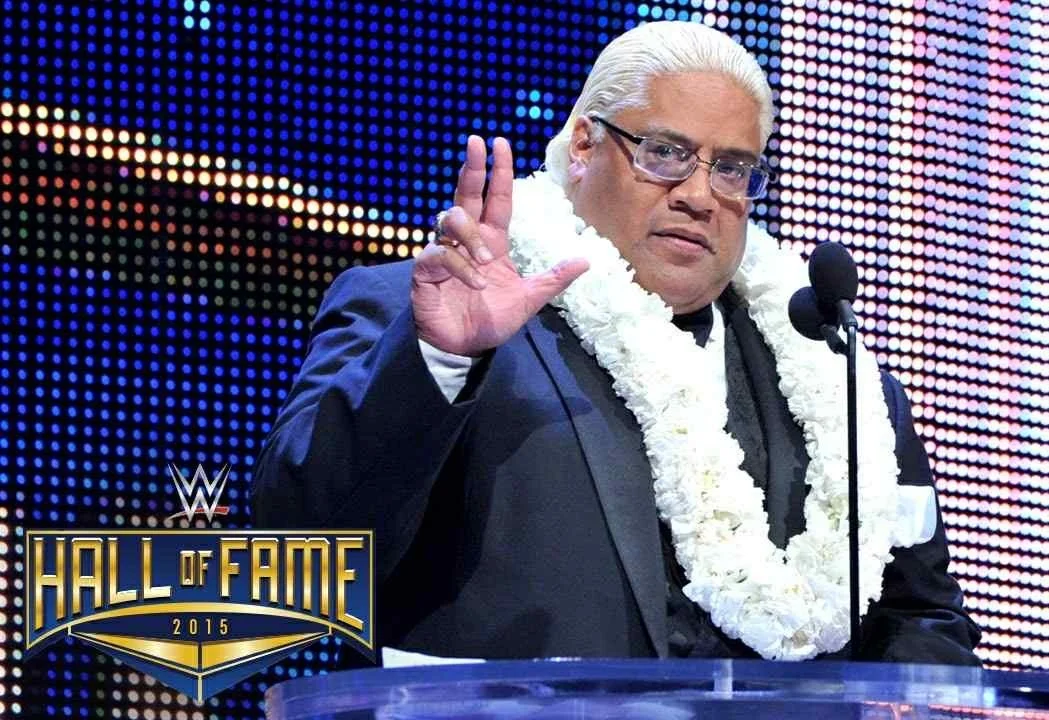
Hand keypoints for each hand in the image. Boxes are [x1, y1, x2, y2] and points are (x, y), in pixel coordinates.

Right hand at [412, 136, 588, 356]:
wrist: (464, 348)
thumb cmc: (490, 320)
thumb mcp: (530, 298)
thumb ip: (554, 279)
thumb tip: (587, 260)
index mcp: (492, 241)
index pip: (495, 199)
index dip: (498, 171)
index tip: (500, 143)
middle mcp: (467, 241)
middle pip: (467, 194)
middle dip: (472, 167)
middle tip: (476, 142)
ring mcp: (445, 253)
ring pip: (451, 219)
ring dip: (471, 234)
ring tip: (485, 262)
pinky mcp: (427, 270)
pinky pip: (440, 253)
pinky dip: (460, 265)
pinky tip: (475, 283)